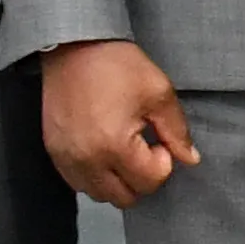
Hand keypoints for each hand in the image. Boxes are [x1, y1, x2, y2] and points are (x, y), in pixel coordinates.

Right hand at [39, 38, 199, 206]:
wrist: (73, 46)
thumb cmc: (116, 65)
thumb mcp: (158, 92)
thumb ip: (177, 131)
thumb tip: (190, 159)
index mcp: (114, 145)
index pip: (150, 182)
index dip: (163, 161)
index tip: (158, 137)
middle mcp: (86, 160)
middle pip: (125, 197)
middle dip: (141, 177)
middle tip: (143, 146)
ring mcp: (66, 158)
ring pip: (100, 194)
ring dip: (118, 180)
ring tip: (123, 148)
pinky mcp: (54, 152)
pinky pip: (79, 183)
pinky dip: (95, 176)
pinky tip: (103, 150)